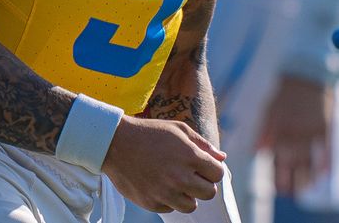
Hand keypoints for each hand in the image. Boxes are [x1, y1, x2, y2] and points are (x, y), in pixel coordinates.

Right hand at [101, 115, 226, 213]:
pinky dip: (169, 200)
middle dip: (204, 184)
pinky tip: (161, 185)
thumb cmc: (151, 132)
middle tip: (192, 176)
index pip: (218, 174)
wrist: (116, 143)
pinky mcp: (151, 203)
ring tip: (177, 182)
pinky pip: (170, 208)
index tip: (205, 167)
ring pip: (191, 206)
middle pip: (208, 193)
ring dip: (188, 195)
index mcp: (190, 156)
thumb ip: (203, 144)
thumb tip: (222, 158)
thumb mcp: (179, 130)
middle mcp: (179, 177)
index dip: (213, 170)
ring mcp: (165, 192)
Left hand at [257, 76, 332, 195]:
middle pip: (292, 168)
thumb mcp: (269, 109)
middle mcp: (293, 136)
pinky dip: (325, 165)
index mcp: (278, 132)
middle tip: (291, 191)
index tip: (280, 187)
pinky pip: (327, 152)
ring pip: (309, 164)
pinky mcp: (325, 129)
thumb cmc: (285, 91)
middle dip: (291, 183)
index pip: (276, 163)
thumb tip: (257, 151)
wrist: (307, 73)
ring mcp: (310, 134)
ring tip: (306, 188)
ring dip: (307, 180)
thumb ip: (264, 132)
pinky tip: (324, 175)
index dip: (278, 178)